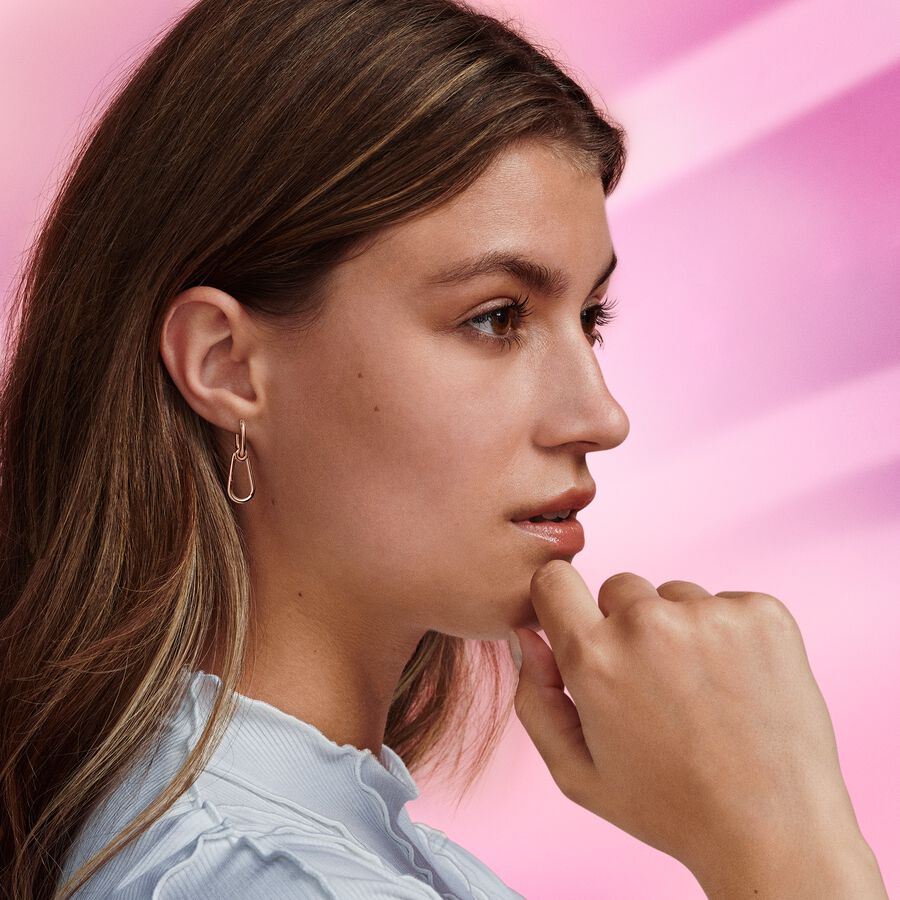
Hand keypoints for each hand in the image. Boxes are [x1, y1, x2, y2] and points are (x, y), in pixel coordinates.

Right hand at [509, 562, 884, 894]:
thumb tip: (527, 634)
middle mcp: (649, 623)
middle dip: (626, 626)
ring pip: (675, 595)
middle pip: (619, 588)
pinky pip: (726, 602)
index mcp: (594, 656)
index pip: (555, 579)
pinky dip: (729, 634)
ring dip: (680, 629)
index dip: (562, 603)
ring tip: (704, 693)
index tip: (581, 627)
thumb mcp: (576, 772)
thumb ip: (534, 697)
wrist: (773, 831)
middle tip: (656, 686)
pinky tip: (739, 684)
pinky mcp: (763, 612)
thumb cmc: (669, 806)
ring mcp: (711, 613)